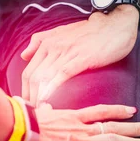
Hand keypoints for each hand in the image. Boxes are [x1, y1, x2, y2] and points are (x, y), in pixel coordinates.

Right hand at [14, 104, 139, 140]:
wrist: (22, 134)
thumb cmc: (27, 125)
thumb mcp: (39, 114)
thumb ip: (46, 111)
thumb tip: (44, 107)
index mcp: (74, 117)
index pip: (102, 111)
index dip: (119, 111)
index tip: (132, 110)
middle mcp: (83, 128)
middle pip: (115, 125)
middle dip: (136, 127)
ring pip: (115, 140)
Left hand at [21, 6, 139, 104]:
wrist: (116, 25)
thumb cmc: (91, 32)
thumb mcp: (61, 32)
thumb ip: (40, 41)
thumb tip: (24, 55)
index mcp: (47, 42)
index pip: (28, 71)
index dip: (24, 91)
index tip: (27, 105)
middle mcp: (53, 47)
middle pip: (33, 77)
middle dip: (29, 98)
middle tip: (32, 115)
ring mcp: (67, 52)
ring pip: (45, 77)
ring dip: (39, 97)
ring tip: (39, 114)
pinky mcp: (82, 58)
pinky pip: (62, 75)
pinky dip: (52, 89)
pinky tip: (47, 100)